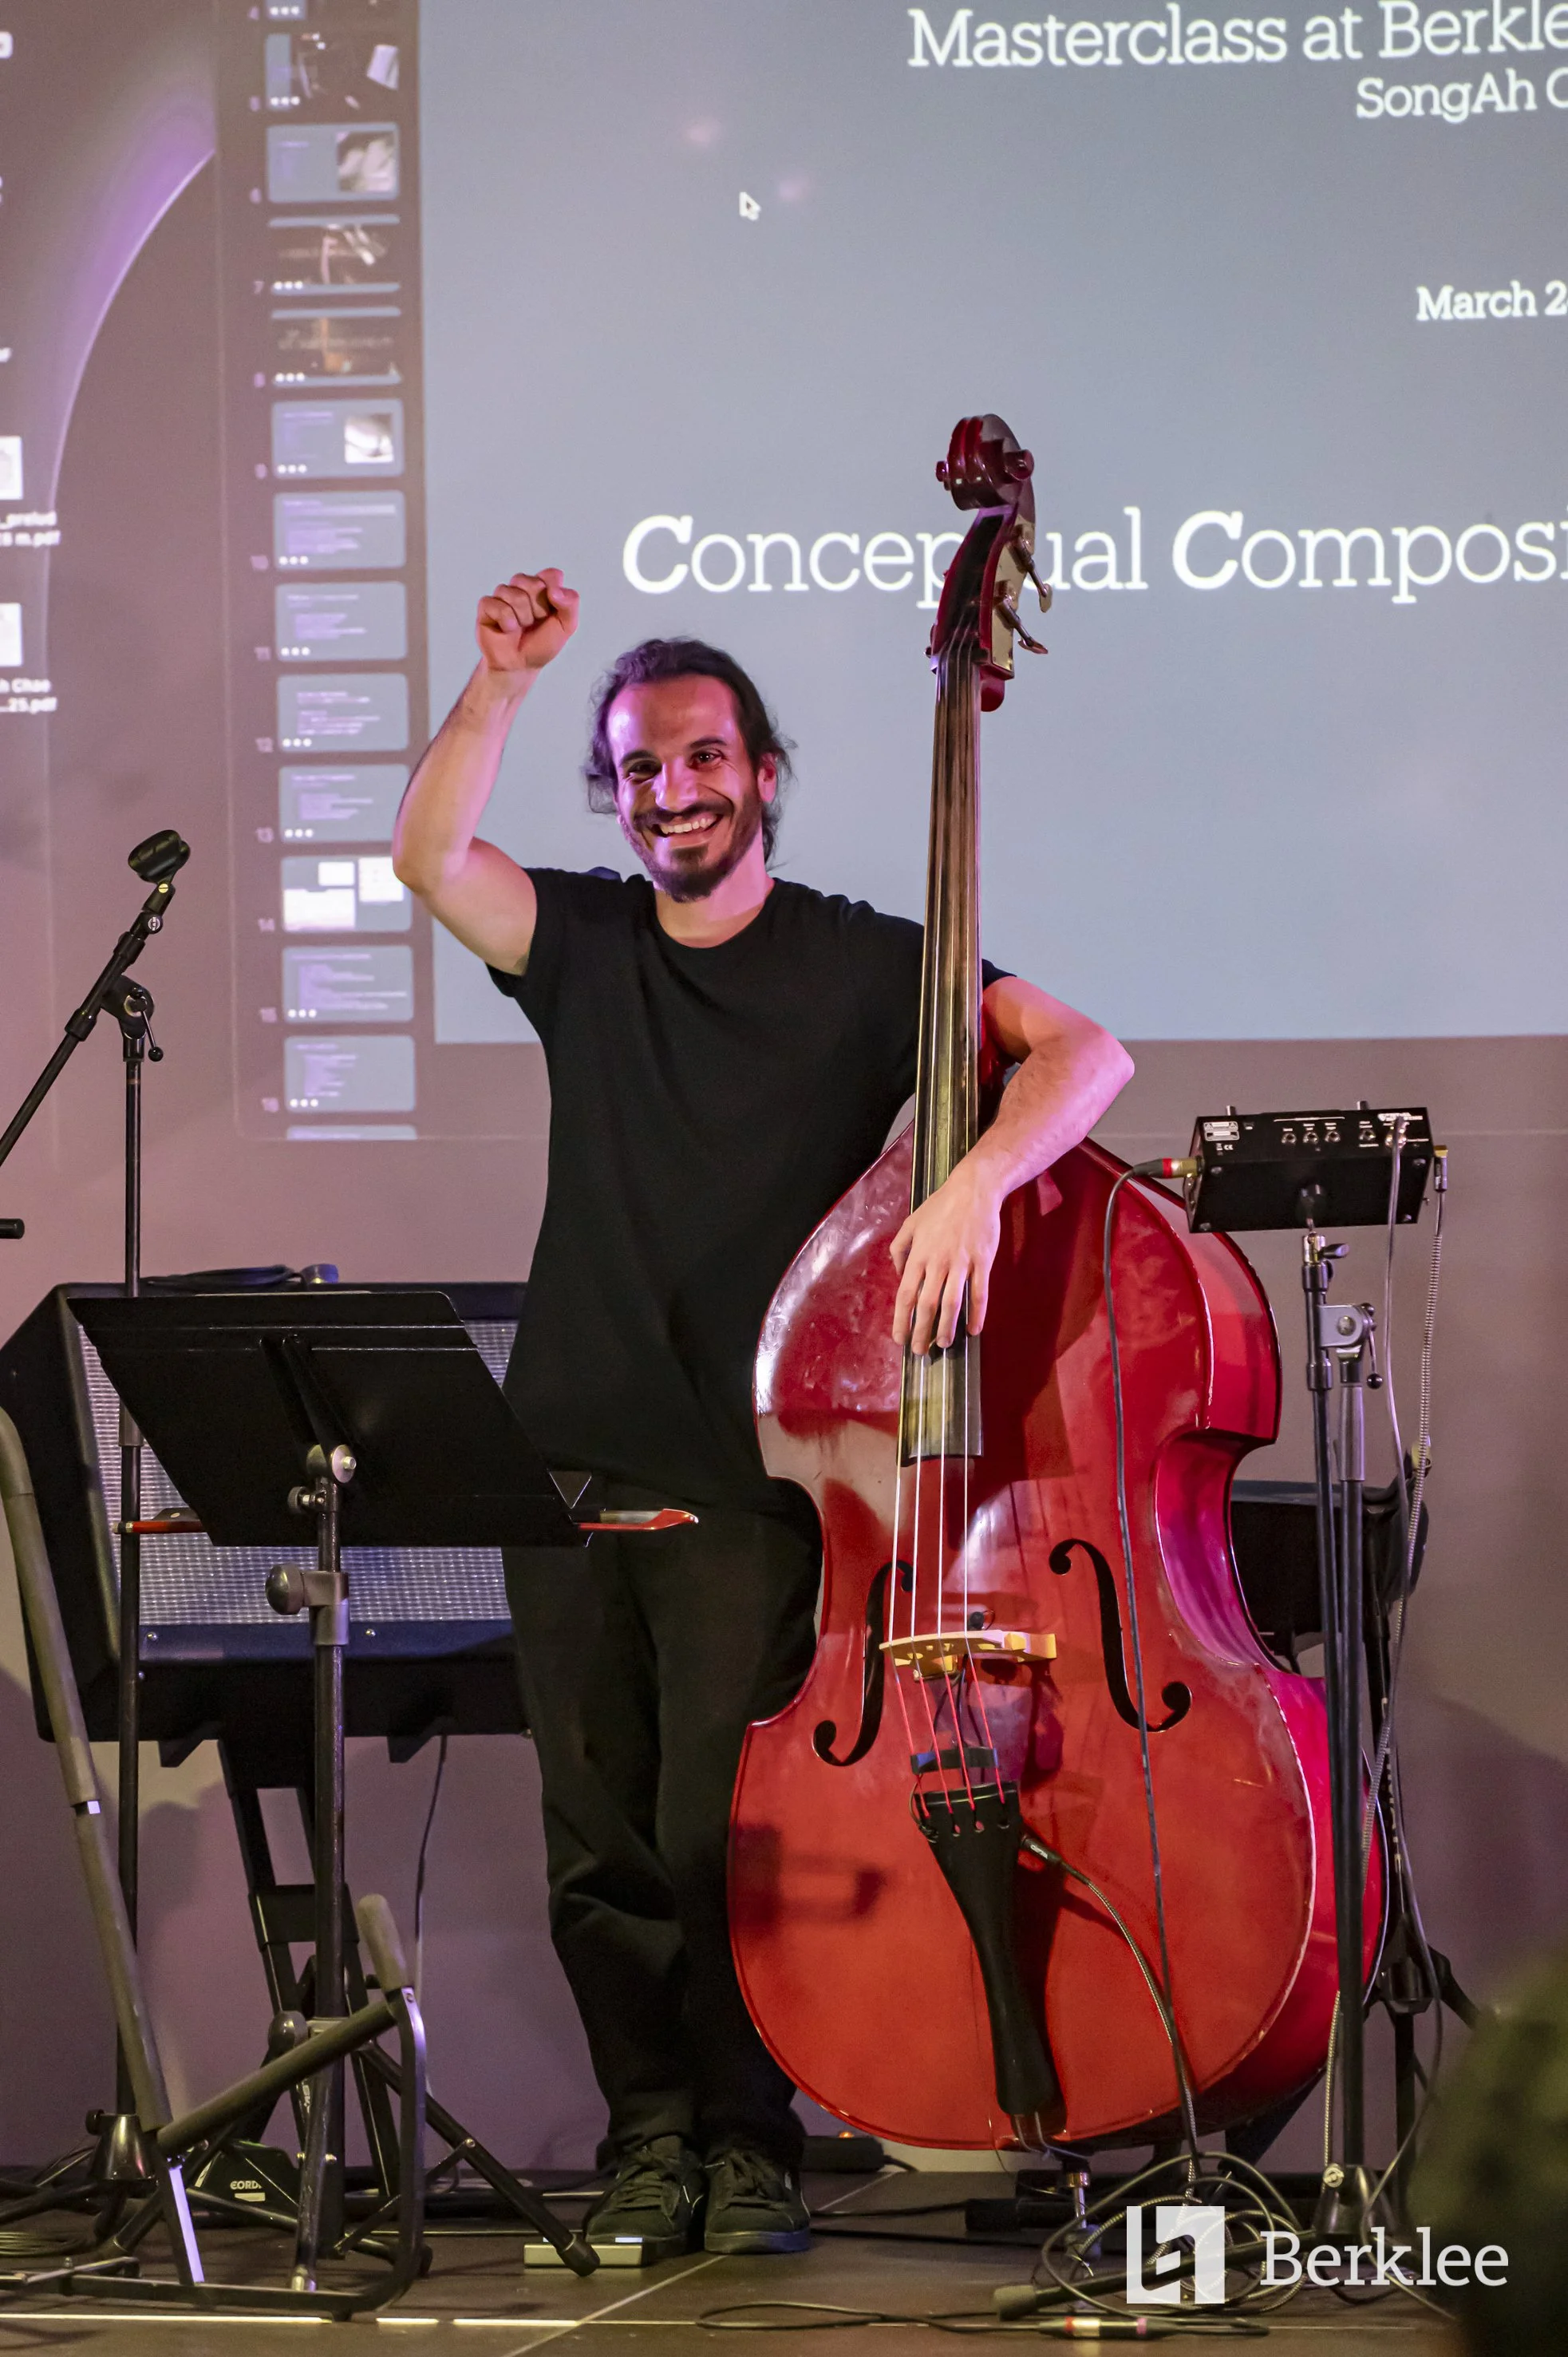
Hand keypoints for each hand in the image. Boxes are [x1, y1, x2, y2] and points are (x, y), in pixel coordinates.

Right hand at [475, 567, 578, 679]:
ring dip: (522, 618)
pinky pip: (496, 605)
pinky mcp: (487, 605)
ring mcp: (503, 594)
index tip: (552, 612)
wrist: (520, 666)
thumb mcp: (566, 626)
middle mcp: (522, 586)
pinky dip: (506, 621)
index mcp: (543, 587)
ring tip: (520, 627)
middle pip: (534, 583)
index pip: (552, 575)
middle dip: (538, 609)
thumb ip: (570, 603)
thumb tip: (555, 591)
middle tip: (534, 623)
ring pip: (514, 594)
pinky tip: (507, 630)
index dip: (554, 594)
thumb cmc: (541, 644)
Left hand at [890, 1163, 1003, 1355]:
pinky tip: (974, 1329)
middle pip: (927, 1305)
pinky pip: (979, 1293)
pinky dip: (977, 1313)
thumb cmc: (941, 1206)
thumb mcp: (911, 1223)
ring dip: (947, 1328)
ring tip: (944, 1344)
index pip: (905, 1295)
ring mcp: (961, 1263)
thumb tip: (899, 1273)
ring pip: (952, 1303)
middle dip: (922, 1332)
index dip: (901, 1320)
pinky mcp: (983, 1262)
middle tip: (921, 1351)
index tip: (900, 1339)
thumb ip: (900, 1248)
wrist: (974, 1190)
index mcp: (918, 1256)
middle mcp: (937, 1263)